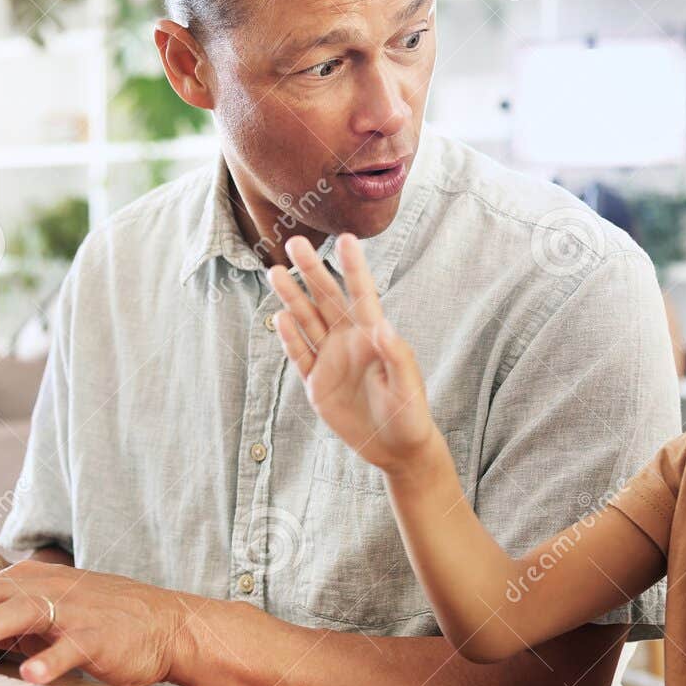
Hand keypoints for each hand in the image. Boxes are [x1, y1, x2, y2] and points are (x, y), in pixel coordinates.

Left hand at [0, 557, 187, 685]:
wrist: (166, 622)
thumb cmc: (101, 620)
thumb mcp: (45, 614)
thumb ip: (0, 623)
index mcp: (27, 582)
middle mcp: (45, 588)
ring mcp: (73, 610)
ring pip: (19, 614)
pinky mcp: (100, 635)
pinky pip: (72, 646)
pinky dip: (51, 659)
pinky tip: (31, 674)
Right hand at [266, 233, 439, 473]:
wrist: (395, 448)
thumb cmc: (409, 414)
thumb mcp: (407, 386)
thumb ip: (397, 355)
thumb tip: (383, 325)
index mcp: (374, 335)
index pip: (361, 293)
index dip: (353, 266)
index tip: (344, 238)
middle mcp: (349, 341)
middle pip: (326, 299)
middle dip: (312, 270)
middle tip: (294, 242)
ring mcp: (331, 360)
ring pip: (307, 321)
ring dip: (292, 297)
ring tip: (276, 271)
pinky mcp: (317, 383)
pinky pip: (300, 355)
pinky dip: (289, 338)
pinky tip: (279, 318)